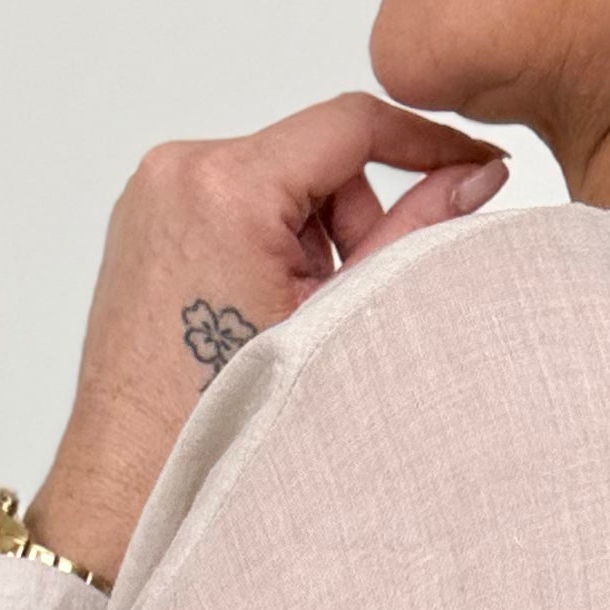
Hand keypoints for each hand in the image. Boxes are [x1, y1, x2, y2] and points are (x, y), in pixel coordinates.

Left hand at [24, 94, 507, 583]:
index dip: (426, 142)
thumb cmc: (226, 425)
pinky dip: (266, 246)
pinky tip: (263, 317)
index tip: (473, 168)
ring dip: (310, 240)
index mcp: (226, 187)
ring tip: (299, 324)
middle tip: (354, 303)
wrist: (134, 486)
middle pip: (313, 158)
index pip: (351, 124)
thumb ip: (413, 235)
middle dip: (354, 222)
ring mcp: (152, 193)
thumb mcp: (342, 321)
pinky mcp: (141, 222)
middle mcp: (178, 171)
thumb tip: (475, 177)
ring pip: (275, 183)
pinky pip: (231, 205)